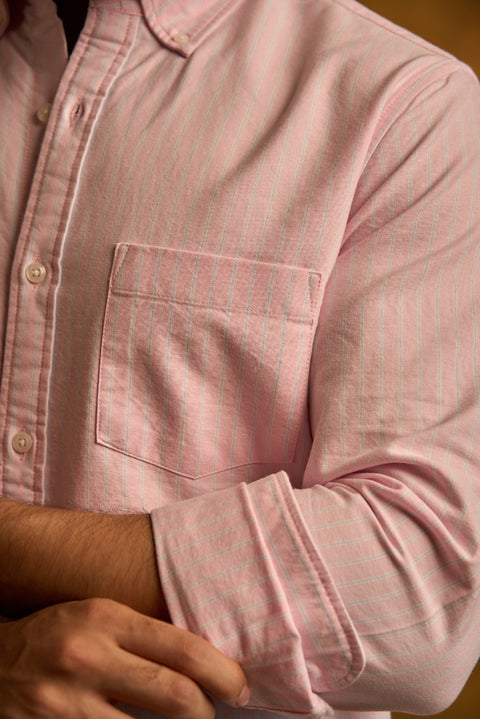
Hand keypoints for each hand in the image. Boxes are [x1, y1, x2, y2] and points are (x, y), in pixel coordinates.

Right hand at [0, 598, 249, 718]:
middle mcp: (87, 658)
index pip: (184, 649)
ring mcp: (65, 704)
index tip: (239, 686)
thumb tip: (204, 663)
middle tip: (215, 711)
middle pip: (175, 696)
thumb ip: (142, 635)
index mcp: (105, 618)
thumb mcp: (97, 617)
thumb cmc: (57, 636)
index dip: (223, 673)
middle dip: (207, 711)